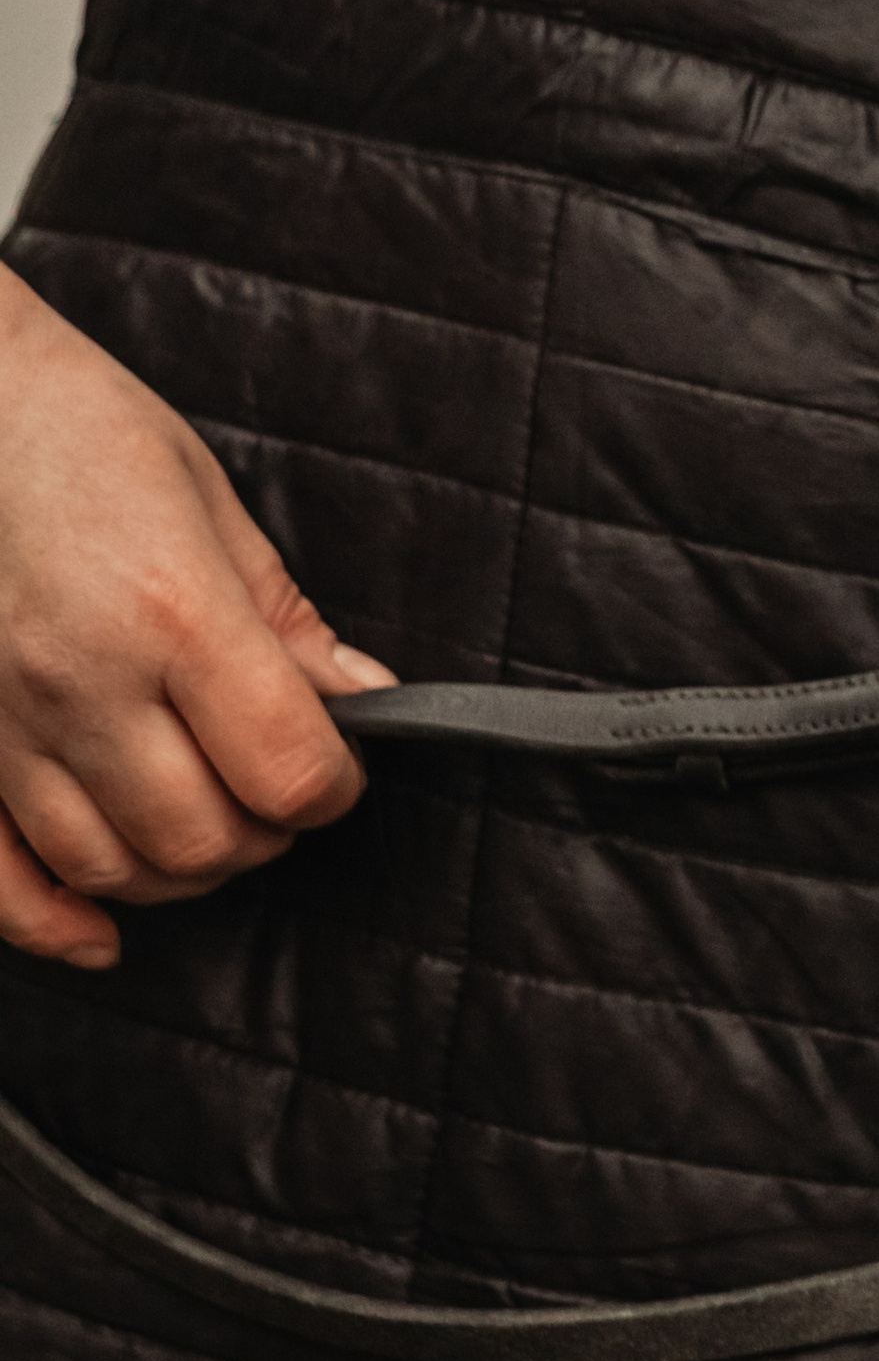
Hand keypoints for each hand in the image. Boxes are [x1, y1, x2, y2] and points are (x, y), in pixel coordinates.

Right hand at [0, 267, 393, 971]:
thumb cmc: (80, 432)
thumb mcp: (209, 500)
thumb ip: (284, 619)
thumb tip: (361, 697)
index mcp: (173, 611)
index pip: (287, 764)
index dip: (337, 782)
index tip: (345, 761)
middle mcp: (85, 683)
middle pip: (206, 838)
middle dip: (268, 829)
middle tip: (282, 784)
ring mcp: (6, 726)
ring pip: (115, 870)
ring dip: (183, 868)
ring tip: (213, 814)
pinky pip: (2, 882)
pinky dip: (58, 924)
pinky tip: (103, 929)